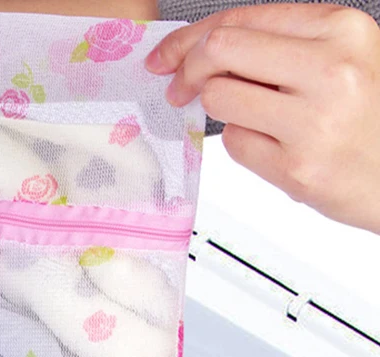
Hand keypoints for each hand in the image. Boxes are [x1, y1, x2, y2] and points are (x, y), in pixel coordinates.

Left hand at [145, 4, 379, 234]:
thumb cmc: (371, 117)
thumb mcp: (344, 58)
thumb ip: (282, 46)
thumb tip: (205, 49)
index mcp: (341, 30)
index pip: (241, 19)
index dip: (190, 39)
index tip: (167, 56)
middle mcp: (329, 69)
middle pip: (220, 51)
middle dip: (188, 70)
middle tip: (179, 89)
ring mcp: (312, 121)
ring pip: (219, 99)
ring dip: (222, 111)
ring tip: (257, 120)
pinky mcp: (296, 167)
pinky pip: (234, 143)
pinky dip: (243, 143)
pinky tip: (276, 147)